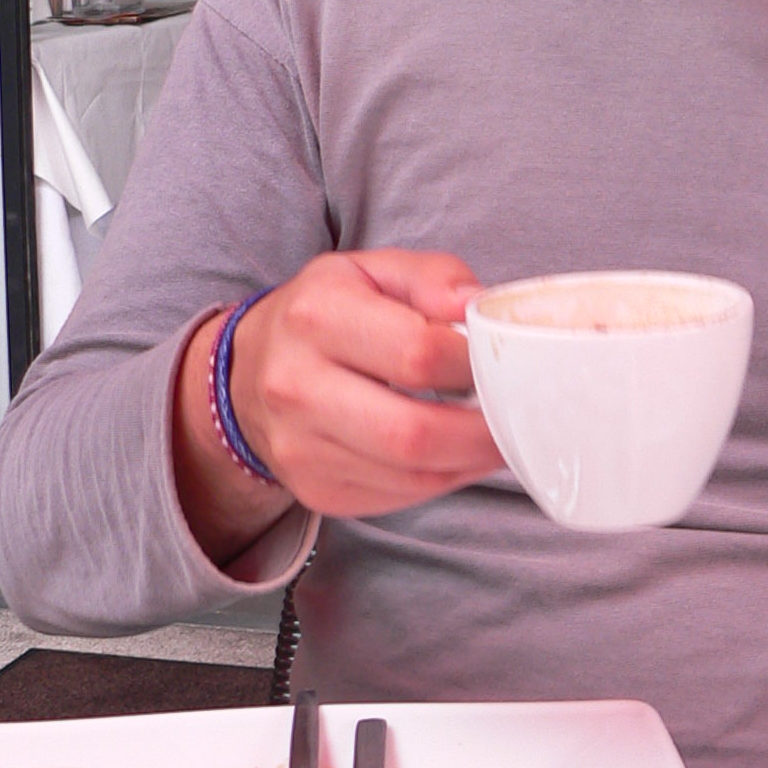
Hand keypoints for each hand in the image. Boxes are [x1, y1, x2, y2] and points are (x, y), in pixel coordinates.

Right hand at [174, 249, 504, 561]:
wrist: (248, 371)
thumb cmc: (326, 314)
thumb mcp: (373, 270)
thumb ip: (434, 278)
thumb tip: (481, 306)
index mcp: (317, 316)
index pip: (417, 353)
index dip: (475, 364)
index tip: (503, 363)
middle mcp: (297, 386)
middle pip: (413, 433)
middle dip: (483, 433)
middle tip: (519, 418)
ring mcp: (300, 447)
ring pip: (412, 476)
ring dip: (470, 461)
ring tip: (496, 435)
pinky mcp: (315, 489)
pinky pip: (399, 496)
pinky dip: (444, 478)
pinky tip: (458, 453)